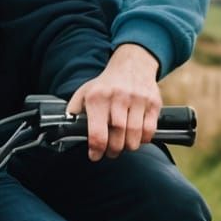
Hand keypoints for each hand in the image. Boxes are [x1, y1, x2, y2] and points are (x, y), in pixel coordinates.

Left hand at [65, 43, 162, 159]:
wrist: (132, 64)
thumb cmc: (106, 84)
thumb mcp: (85, 92)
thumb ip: (74, 110)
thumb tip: (68, 127)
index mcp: (97, 97)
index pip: (97, 132)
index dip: (96, 149)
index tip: (95, 156)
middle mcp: (118, 98)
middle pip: (117, 136)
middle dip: (113, 150)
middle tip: (110, 152)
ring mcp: (138, 100)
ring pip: (135, 135)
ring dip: (128, 146)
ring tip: (123, 145)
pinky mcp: (153, 103)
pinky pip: (150, 129)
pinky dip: (143, 139)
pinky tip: (136, 137)